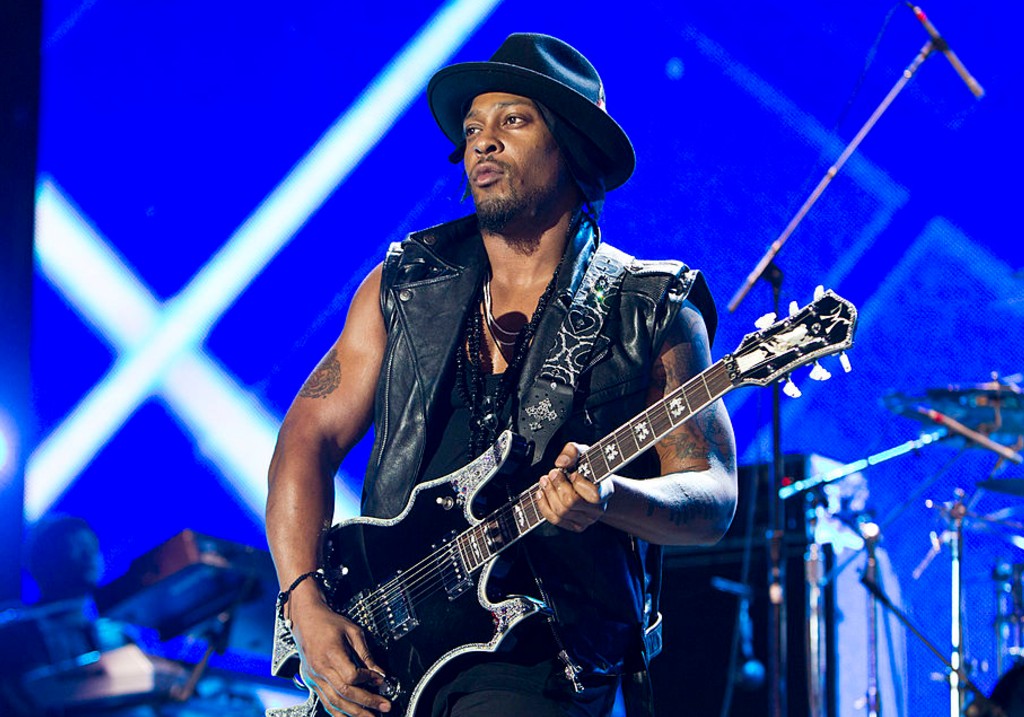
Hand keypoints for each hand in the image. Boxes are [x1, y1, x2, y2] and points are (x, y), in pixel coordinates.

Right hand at [287, 585, 390, 715]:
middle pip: (344, 693)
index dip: (368, 680)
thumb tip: (379, 671)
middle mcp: (321, 668)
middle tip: (384, 708)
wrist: (306, 620)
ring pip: (334, 702)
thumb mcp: (353, 631)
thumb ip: (366, 653)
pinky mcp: (312, 682)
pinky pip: (325, 702)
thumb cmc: (329, 623)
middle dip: (366, 703)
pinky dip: (337, 712)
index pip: (351, 676)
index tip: (380, 680)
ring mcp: (314, 677)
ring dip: (353, 713)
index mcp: (331, 653)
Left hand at [536, 442, 611, 531]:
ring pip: (561, 512)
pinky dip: (544, 506)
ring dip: (548, 494)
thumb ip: (572, 451)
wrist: (593, 484)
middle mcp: (598, 509)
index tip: (572, 473)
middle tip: (552, 473)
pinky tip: (541, 494)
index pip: (593, 494)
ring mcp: (587, 520)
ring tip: (545, 481)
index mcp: (605, 491)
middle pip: (571, 503)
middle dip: (557, 486)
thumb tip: (561, 463)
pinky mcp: (576, 526)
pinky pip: (555, 520)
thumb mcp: (583, 453)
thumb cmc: (588, 469)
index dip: (579, 483)